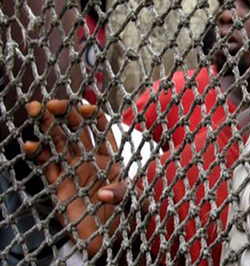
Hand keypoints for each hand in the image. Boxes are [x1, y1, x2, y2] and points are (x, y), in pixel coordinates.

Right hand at [23, 100, 128, 257]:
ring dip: (46, 127)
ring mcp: (72, 168)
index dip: (92, 115)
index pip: (100, 128)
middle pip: (74, 129)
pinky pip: (47, 164)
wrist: (106, 236)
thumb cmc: (121, 214)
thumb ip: (119, 193)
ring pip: (57, 141)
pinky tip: (30, 146)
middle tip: (48, 104)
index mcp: (109, 155)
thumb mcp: (127, 200)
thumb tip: (104, 194)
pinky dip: (38, 153)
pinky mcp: (59, 182)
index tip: (82, 109)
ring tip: (33, 112)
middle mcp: (89, 157)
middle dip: (62, 114)